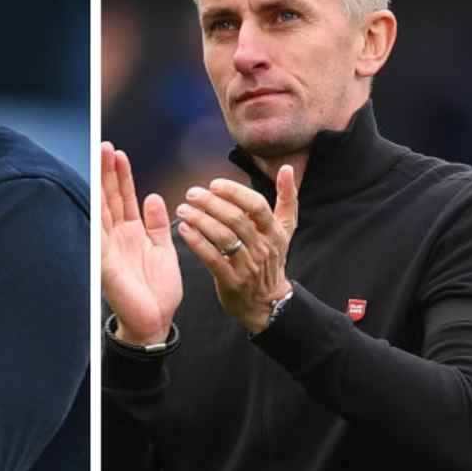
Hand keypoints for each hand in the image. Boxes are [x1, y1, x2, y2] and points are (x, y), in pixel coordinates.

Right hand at [100, 142, 181, 344]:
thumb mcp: (163, 250)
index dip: (121, 175)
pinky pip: (100, 237)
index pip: (123, 198)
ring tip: (101, 157)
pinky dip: (97, 216)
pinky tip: (96, 195)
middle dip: (108, 171)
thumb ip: (157, 225)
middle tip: (106, 145)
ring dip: (101, 184)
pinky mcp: (106, 264)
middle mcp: (117, 238)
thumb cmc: (157, 291)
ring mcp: (109, 249)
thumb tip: (154, 197)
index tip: (119, 152)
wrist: (153, 322)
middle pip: (110, 198)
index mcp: (132, 234)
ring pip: (103, 209)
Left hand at [175, 165, 298, 332]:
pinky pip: (212, 259)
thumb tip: (287, 169)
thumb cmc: (272, 259)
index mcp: (274, 232)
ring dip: (201, 221)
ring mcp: (248, 265)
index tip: (215, 184)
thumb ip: (287, 198)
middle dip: (211, 204)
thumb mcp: (285, 229)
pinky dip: (197, 243)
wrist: (268, 302)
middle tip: (192, 194)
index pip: (257, 206)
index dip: (235, 193)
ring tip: (184, 209)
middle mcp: (263, 247)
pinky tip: (184, 230)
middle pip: (236, 219)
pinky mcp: (231, 281)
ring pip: (223, 238)